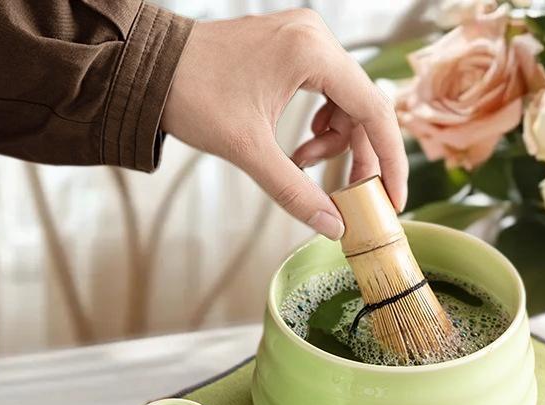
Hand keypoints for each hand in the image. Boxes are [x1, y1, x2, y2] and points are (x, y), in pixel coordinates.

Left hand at [161, 9, 407, 239]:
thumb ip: (295, 192)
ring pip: (345, 102)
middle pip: (363, 108)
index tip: (393, 198)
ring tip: (301, 161)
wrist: (150, 67)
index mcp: (312, 52)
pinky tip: (298, 143)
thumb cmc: (192, 96)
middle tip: (347, 193)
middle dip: (357, 155)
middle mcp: (315, 37)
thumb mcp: (249, 151)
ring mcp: (304, 39)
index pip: (375, 111)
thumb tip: (333, 227)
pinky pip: (325, 92)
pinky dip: (320, 124)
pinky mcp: (292, 48)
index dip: (389, 161)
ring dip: (334, 142)